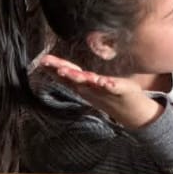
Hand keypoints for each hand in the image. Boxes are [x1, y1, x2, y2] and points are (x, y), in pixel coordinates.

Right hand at [36, 54, 160, 130]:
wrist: (132, 113)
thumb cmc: (111, 95)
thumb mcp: (92, 85)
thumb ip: (80, 76)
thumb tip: (67, 65)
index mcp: (84, 85)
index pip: (66, 75)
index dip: (53, 68)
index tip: (40, 60)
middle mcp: (90, 89)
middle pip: (73, 78)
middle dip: (60, 70)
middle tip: (46, 63)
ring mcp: (103, 90)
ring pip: (89, 83)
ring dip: (78, 77)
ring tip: (66, 71)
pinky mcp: (119, 91)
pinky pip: (112, 87)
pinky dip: (106, 83)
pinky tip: (102, 80)